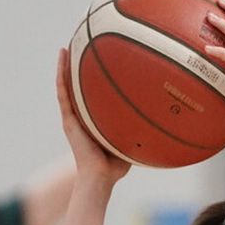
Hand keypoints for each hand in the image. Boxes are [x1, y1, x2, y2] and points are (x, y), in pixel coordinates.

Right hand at [54, 49, 131, 185]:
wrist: (100, 177)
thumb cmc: (117, 165)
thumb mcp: (132, 139)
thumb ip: (141, 127)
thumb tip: (163, 115)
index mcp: (93, 121)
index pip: (92, 96)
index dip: (93, 80)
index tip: (99, 62)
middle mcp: (81, 117)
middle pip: (78, 88)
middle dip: (78, 69)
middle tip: (82, 49)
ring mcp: (73, 117)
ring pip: (66, 86)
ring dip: (64, 67)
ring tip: (65, 48)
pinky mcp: (68, 120)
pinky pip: (63, 92)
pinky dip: (61, 74)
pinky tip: (62, 57)